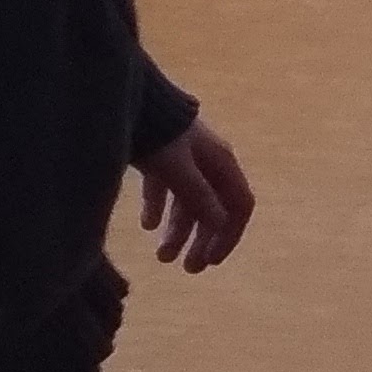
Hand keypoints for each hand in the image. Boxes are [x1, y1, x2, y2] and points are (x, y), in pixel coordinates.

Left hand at [134, 120, 252, 271]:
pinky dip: (159, 209)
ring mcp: (186, 162)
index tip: (211, 261)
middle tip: (188, 268)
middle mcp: (209, 164)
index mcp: (223, 164)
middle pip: (214, 209)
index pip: (239, 206)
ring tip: (161, 257)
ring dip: (178, 231)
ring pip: (189, 204)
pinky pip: (166, 191)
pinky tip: (146, 225)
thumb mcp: (179, 170)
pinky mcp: (163, 159)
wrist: (132, 102)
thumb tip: (219, 226)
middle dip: (202, 240)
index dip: (229, 235)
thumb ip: (199, 197)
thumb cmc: (160, 137)